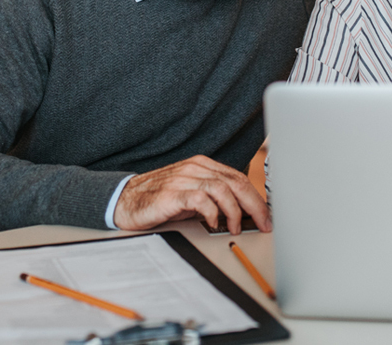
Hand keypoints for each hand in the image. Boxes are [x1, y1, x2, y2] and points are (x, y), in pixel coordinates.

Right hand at [113, 155, 271, 234]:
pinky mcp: (172, 193)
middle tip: (263, 222)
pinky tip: (214, 223)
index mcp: (203, 166)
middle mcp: (195, 168)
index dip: (256, 198)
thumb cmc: (160, 199)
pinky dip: (212, 212)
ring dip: (234, 211)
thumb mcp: (192, 195)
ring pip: (222, 189)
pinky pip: (200, 199)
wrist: (125, 200)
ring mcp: (184, 178)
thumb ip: (214, 197)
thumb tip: (243, 212)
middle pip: (235, 182)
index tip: (266, 215)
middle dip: (254, 205)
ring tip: (235, 227)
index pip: (238, 178)